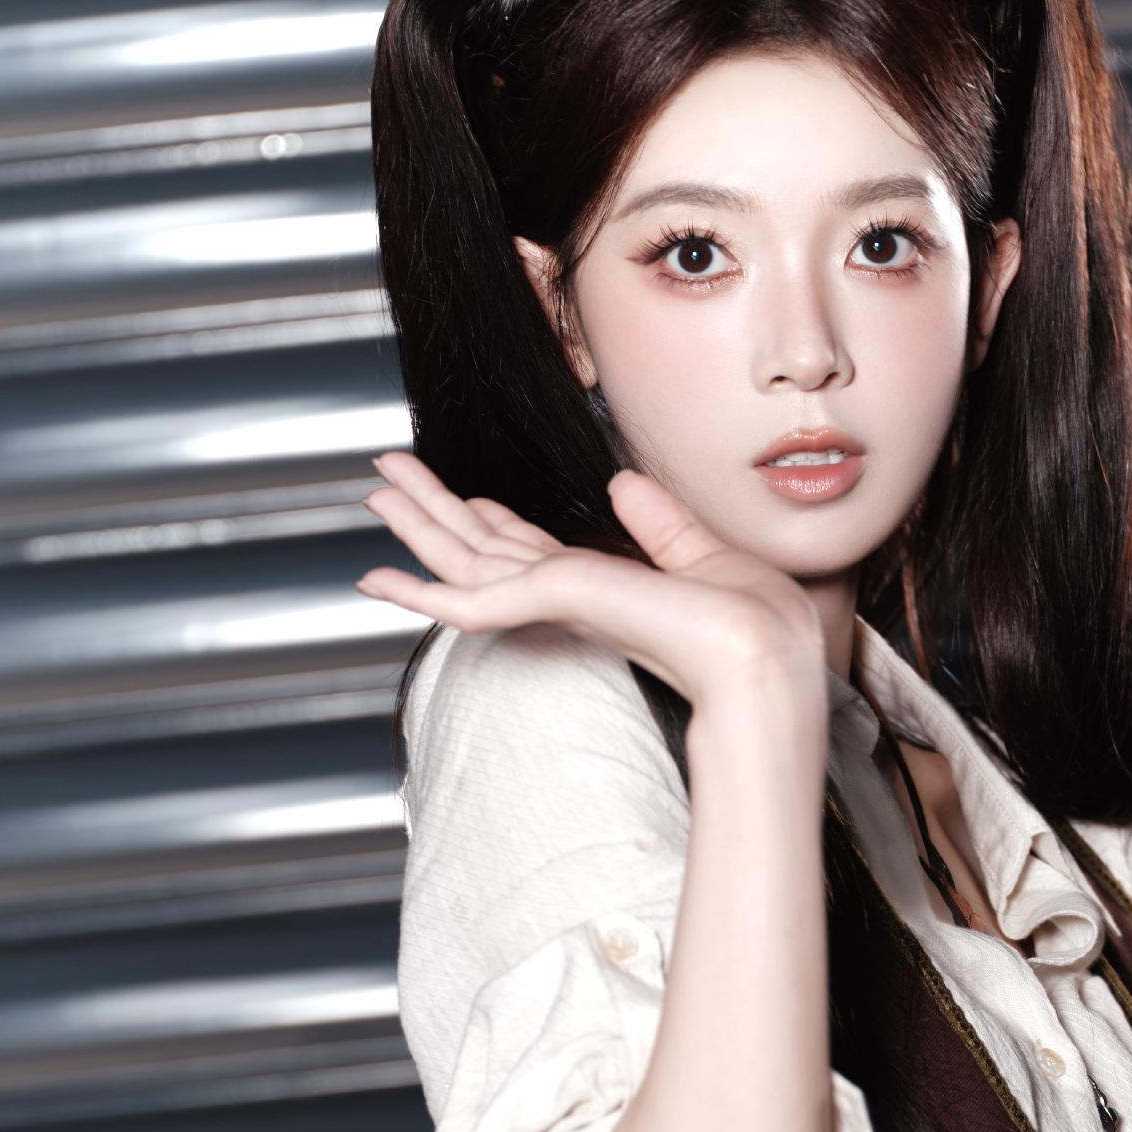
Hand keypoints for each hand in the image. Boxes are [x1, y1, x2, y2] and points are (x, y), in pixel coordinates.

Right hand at [356, 452, 826, 712]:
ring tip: (370, 487)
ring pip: (462, 561)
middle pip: (481, 546)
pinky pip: (464, 603)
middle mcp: (571, 597)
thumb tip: (624, 482)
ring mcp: (554, 604)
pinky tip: (373, 577)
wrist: (762, 658)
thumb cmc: (752, 627)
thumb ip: (659, 523)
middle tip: (383, 473)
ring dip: (414, 524)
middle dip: (432, 508)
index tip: (463, 494)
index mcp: (603, 586)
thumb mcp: (703, 555)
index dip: (490, 520)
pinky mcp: (546, 606)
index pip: (528, 551)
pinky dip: (416, 593)